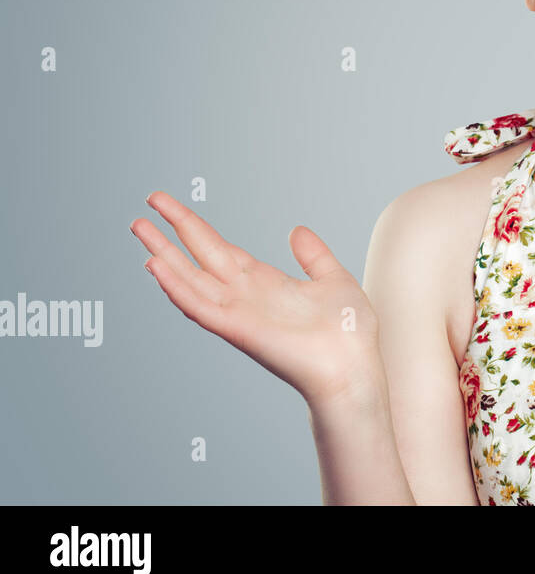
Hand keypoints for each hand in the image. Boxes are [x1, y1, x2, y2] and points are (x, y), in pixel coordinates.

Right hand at [130, 191, 383, 407]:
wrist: (354, 367)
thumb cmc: (348, 333)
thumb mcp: (332, 279)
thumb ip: (313, 256)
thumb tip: (297, 230)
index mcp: (265, 283)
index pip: (221, 250)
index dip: (196, 229)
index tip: (171, 209)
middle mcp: (245, 296)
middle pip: (199, 257)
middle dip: (172, 232)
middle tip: (146, 206)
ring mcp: (238, 313)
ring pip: (190, 279)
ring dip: (164, 255)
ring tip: (140, 229)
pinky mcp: (237, 330)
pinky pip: (199, 306)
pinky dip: (177, 287)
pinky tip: (157, 266)